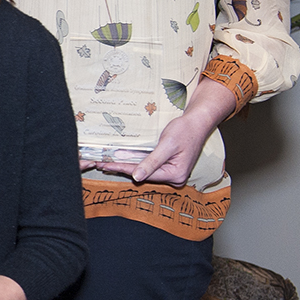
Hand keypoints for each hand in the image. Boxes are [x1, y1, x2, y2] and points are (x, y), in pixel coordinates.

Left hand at [94, 111, 211, 184]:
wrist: (197, 122)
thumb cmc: (185, 130)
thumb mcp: (167, 145)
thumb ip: (152, 162)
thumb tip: (137, 177)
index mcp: (176, 175)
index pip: (145, 174)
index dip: (124, 169)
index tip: (107, 166)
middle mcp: (175, 178)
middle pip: (144, 175)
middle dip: (124, 168)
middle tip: (102, 164)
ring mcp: (173, 173)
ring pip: (146, 171)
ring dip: (128, 166)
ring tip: (108, 163)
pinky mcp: (170, 167)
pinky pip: (151, 167)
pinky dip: (137, 163)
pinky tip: (123, 161)